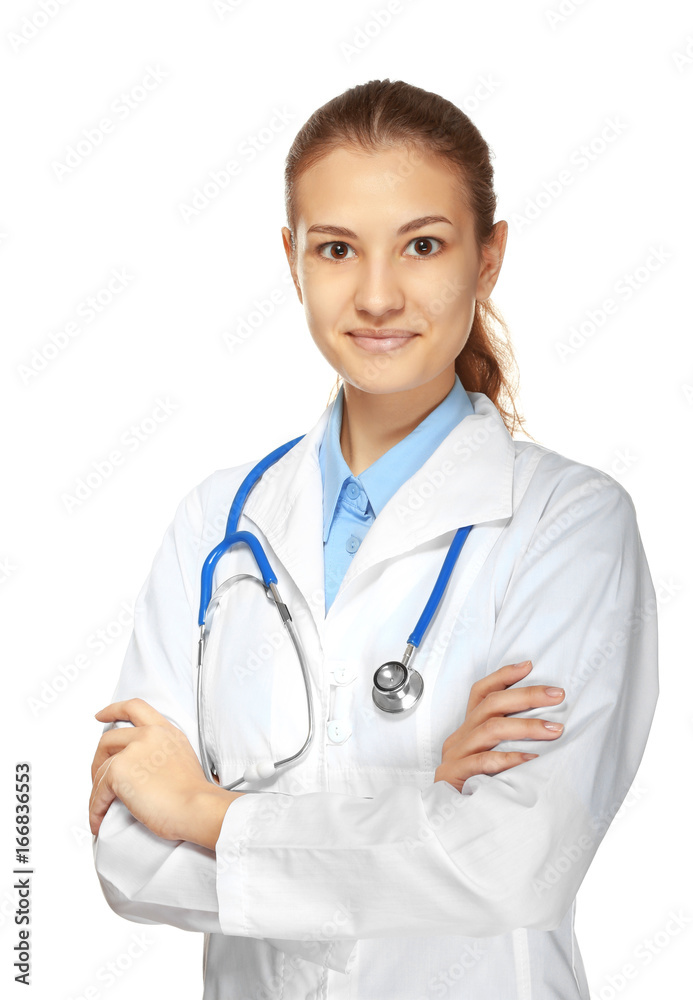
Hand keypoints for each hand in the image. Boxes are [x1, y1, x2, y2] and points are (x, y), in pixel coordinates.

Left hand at [89, 697, 233, 846]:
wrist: (197, 808)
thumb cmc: (194, 795)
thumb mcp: (183, 759)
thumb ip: (161, 753)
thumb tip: (142, 768)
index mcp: (165, 731)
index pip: (135, 707)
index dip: (113, 710)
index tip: (100, 715)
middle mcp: (148, 735)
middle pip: (108, 739)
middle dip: (98, 759)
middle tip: (97, 777)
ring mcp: (133, 750)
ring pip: (101, 769)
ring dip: (97, 792)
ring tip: (100, 809)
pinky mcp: (119, 770)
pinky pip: (99, 791)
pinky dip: (96, 808)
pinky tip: (98, 820)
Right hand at [434, 661, 564, 791]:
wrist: (448, 827)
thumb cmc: (476, 791)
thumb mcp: (493, 761)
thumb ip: (508, 744)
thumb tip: (548, 727)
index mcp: (467, 730)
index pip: (481, 692)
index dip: (503, 676)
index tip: (529, 666)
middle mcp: (460, 738)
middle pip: (491, 705)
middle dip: (526, 696)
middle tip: (557, 695)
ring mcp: (456, 755)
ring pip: (490, 729)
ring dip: (526, 726)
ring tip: (554, 729)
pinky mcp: (455, 775)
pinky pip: (485, 762)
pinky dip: (510, 758)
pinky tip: (532, 760)